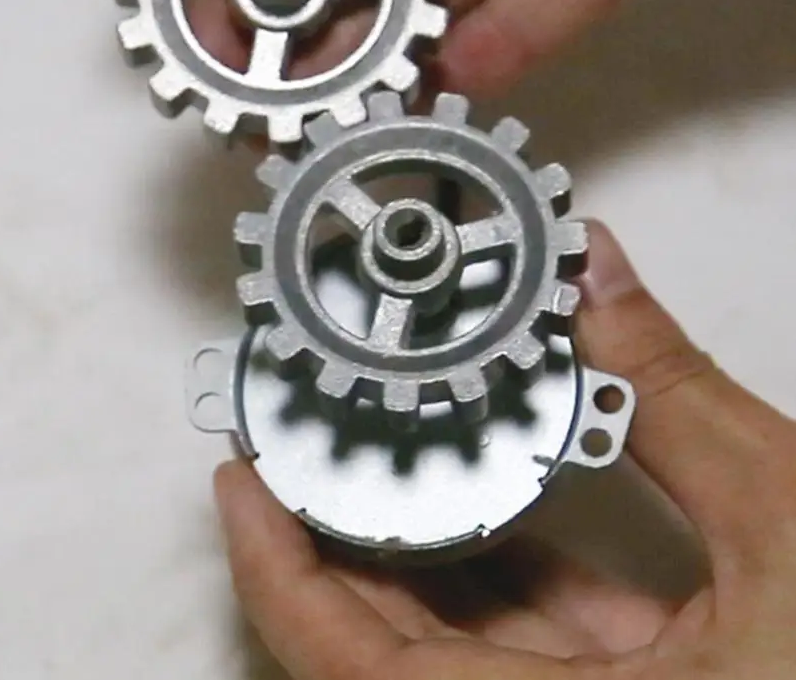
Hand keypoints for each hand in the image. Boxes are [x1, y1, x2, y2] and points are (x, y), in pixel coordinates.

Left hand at [212, 221, 795, 678]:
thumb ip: (682, 403)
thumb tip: (600, 277)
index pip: (355, 673)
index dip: (274, 573)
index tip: (235, 481)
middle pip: (391, 649)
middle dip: (338, 535)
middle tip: (306, 432)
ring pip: (457, 644)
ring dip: (417, 543)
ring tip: (385, 440)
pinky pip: (525, 645)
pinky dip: (497, 568)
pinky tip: (493, 488)